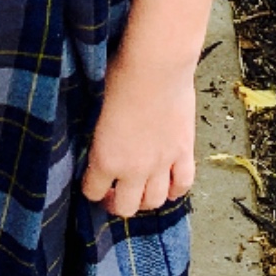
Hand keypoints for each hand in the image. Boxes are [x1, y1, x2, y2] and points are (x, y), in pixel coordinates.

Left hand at [81, 51, 194, 218]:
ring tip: (140, 190)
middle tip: (114, 192)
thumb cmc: (116, 78)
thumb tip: (91, 145)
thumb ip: (93, 138)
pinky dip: (175, 190)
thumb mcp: (92, 111)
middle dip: (116, 203)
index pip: (93, 192)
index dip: (91, 190)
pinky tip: (168, 185)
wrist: (155, 68)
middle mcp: (133, 169)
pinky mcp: (184, 152)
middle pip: (125, 207)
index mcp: (104, 159)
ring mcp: (162, 164)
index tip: (92, 183)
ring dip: (145, 200)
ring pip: (154, 201)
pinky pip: (182, 185)